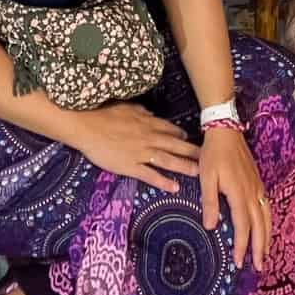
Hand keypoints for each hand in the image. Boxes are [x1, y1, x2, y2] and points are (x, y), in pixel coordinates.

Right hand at [76, 103, 200, 192]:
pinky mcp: (131, 166)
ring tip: (199, 173)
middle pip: (175, 145)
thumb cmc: (103, 113)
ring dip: (184, 167)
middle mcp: (149, 137)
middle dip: (192, 152)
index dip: (181, 134)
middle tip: (207, 158)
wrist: (88, 126)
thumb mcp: (125, 107)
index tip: (190, 138)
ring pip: (168, 160)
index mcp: (147, 122)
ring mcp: (141, 153)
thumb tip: (149, 113)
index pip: (170, 129)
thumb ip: (140, 111)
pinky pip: (150, 175)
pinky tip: (174, 187)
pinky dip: (163, 181)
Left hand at [200, 125, 269, 269]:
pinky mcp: (258, 182)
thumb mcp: (206, 178)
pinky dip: (268, 222)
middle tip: (259, 266)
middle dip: (260, 248)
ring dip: (267, 237)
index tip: (239, 262)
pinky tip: (264, 227)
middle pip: (260, 226)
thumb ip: (209, 202)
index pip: (243, 227)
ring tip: (265, 253)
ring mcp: (257, 187)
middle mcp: (252, 193)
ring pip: (266, 217)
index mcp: (239, 194)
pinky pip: (267, 207)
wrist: (226, 131)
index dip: (242, 246)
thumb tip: (211, 227)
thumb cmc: (213, 154)